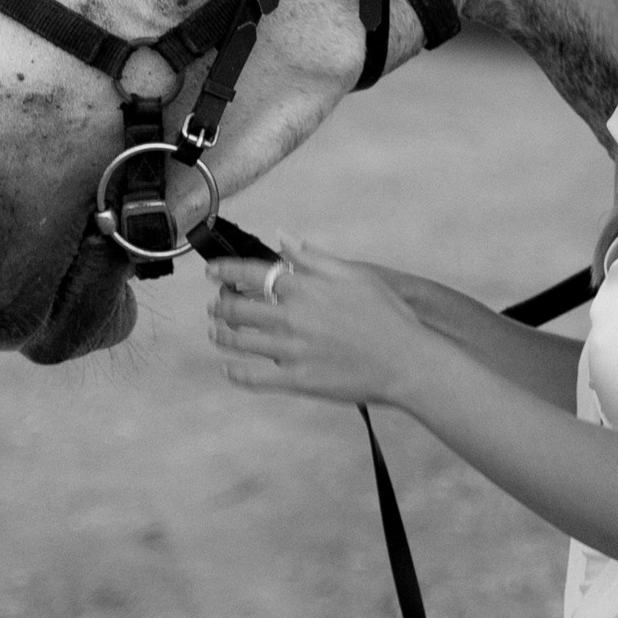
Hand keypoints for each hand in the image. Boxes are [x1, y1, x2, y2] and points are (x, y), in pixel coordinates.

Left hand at [206, 240, 429, 404]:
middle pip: (237, 308)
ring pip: (239, 342)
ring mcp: (291, 351)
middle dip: (220, 305)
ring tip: (216, 332)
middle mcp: (291, 317)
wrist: (406, 361)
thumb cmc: (387, 315)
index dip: (224, 271)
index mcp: (304, 288)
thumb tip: (283, 236)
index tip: (211, 272)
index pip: (250, 274)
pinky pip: (253, 378)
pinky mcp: (296, 381)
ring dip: (221, 335)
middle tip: (216, 305)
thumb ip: (313, 256)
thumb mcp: (355, 274)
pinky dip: (235, 373)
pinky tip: (229, 368)